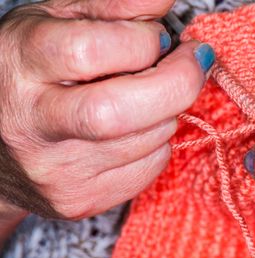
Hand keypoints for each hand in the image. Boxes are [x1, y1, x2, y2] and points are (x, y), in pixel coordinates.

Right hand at [0, 0, 213, 228]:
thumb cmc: (33, 74)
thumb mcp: (58, 24)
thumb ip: (113, 7)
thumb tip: (166, 2)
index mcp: (21, 65)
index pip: (91, 50)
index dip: (143, 39)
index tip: (160, 36)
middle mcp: (34, 125)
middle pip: (122, 111)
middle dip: (179, 81)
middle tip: (192, 61)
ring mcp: (57, 171)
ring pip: (149, 140)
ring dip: (168, 110)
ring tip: (149, 96)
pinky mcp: (79, 200)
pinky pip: (149, 168)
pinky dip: (158, 143)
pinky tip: (135, 130)